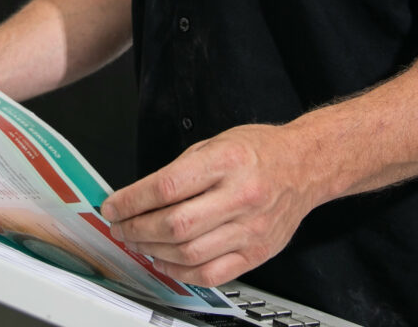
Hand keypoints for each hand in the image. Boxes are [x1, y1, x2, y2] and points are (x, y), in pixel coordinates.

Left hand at [99, 123, 323, 286]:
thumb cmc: (259, 151)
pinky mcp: (258, 252)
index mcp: (226, 161)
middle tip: (121, 227)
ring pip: (189, 254)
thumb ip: (179, 172)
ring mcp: (252, 229)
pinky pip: (211, 274)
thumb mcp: (215, 143)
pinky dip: (181, 273)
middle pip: (175, 225)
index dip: (131, 200)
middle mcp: (241, 195)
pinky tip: (166, 262)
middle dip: (136, 229)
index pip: (167, 187)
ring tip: (138, 242)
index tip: (113, 206)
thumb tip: (138, 198)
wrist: (305, 165)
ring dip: (153, 251)